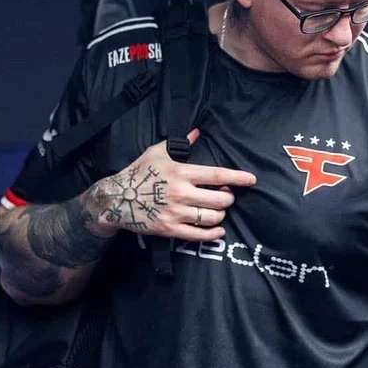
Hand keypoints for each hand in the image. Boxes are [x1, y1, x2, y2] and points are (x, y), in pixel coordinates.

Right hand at [87, 129, 255, 240]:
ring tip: (218, 212)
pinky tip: (218, 231)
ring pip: (211, 218)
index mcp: (181, 173)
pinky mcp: (169, 229)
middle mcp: (181, 193)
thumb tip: (197, 132)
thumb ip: (180, 143)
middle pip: (219, 200)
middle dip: (228, 200)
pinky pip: (197, 235)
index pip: (217, 176)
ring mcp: (176, 213)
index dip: (237, 178)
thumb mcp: (157, 152)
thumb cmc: (138, 172)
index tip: (251, 180)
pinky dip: (212, 234)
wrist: (116, 198)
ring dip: (220, 215)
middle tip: (226, 198)